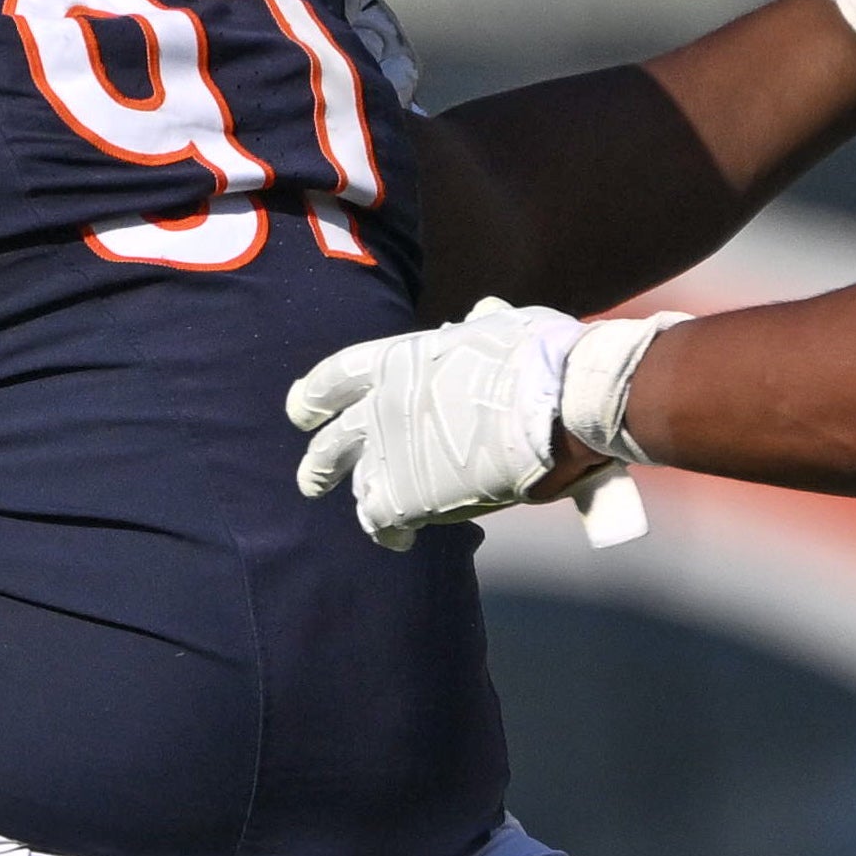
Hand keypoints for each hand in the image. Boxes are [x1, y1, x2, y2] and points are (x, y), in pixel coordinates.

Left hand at [288, 297, 675, 550]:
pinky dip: (388, 533)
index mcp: (396, 360)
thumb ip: (480, 326)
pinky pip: (382, 521)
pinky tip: (399, 540)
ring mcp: (388, 454)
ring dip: (361, 501)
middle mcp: (379, 407)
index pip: (334, 378)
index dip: (313, 398)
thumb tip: (481, 314)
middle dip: (319, 463)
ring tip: (369, 516)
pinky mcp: (407, 496)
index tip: (300, 411)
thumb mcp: (503, 326)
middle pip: (331, 442)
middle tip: (311, 479)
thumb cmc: (541, 358)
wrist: (555, 403)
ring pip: (357, 486)